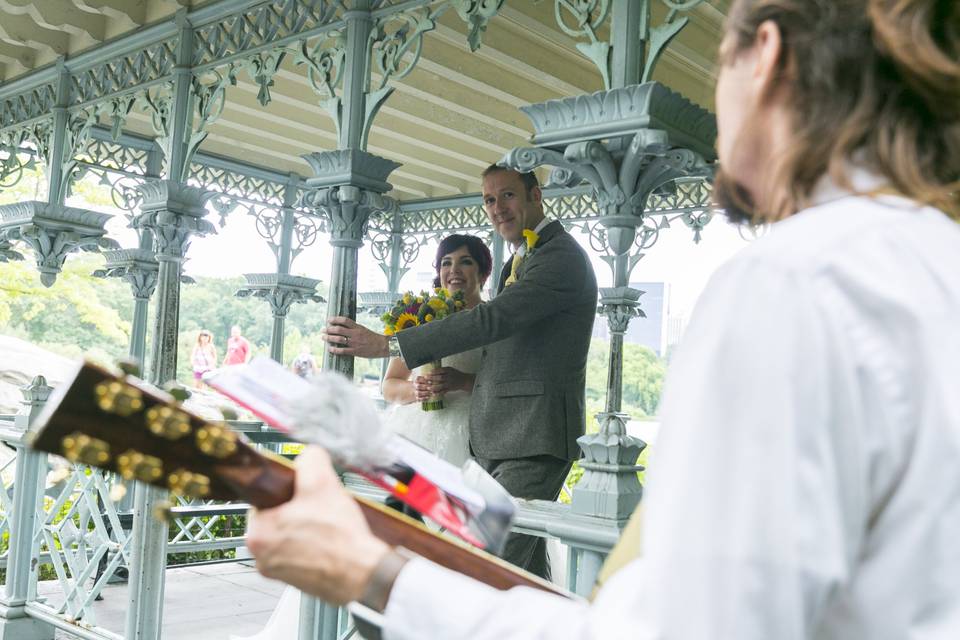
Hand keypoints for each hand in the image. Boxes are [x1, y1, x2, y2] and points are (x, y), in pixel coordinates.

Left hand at [246, 447, 389, 604]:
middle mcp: (260, 557)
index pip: (265, 498)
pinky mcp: (295, 582)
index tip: (304, 493)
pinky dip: (312, 547)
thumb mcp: (323, 482)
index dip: (288, 491)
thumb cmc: (340, 538)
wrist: (363, 573)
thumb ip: (311, 459)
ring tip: (327, 526)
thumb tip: (309, 454)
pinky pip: (299, 555)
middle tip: (319, 508)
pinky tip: (330, 542)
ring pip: (288, 536)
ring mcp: (277, 572)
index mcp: (257, 533)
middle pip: (277, 518)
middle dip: (298, 510)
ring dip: (305, 529)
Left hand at [322, 316, 389, 357]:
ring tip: (324, 338)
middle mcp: (355, 334)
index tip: (329, 320)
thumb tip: (343, 327)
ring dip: (329, 338)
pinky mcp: (355, 351)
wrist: (383, 346)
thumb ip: (354, 328)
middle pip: (339, 329)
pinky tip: (330, 349)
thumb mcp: (364, 330)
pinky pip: (342, 350)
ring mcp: (355, 343)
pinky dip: (335, 349)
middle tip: (323, 330)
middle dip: (329, 329)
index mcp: (358, 327)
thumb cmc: (374, 338)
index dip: (335, 319)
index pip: (344, 320)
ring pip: (339, 339)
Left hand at [419, 367, 471, 397]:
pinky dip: (438, 393)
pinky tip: (433, 393)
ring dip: (434, 387)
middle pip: (440, 378)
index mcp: (449, 371)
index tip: (428, 373)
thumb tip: (432, 370)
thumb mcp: (450, 369)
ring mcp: (450, 383)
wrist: (464, 380)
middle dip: (432, 378)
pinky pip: (443, 391)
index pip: (440, 370)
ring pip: (441, 385)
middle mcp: (449, 377)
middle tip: (425, 379)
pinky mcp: (450, 389)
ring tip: (428, 387)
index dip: (434, 372)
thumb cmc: (455, 374)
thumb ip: (442, 370)